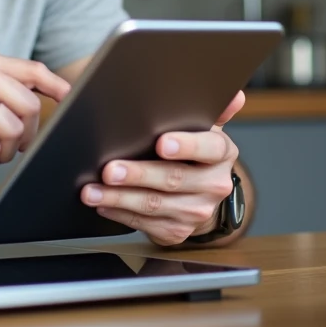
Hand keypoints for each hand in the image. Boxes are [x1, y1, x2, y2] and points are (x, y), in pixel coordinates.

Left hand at [81, 91, 244, 245]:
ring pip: (154, 205)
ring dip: (120, 198)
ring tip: (91, 191)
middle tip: (109, 170)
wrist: (201, 194)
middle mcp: (214, 184)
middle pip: (174, 179)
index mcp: (221, 152)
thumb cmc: (194, 152)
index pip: (208, 147)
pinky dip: (119, 213)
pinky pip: (145, 223)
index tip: (161, 143)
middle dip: (138, 175)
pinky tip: (102, 203)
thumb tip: (234, 94)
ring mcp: (197, 211)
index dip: (186, 145)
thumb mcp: (203, 127)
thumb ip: (211, 109)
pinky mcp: (177, 231)